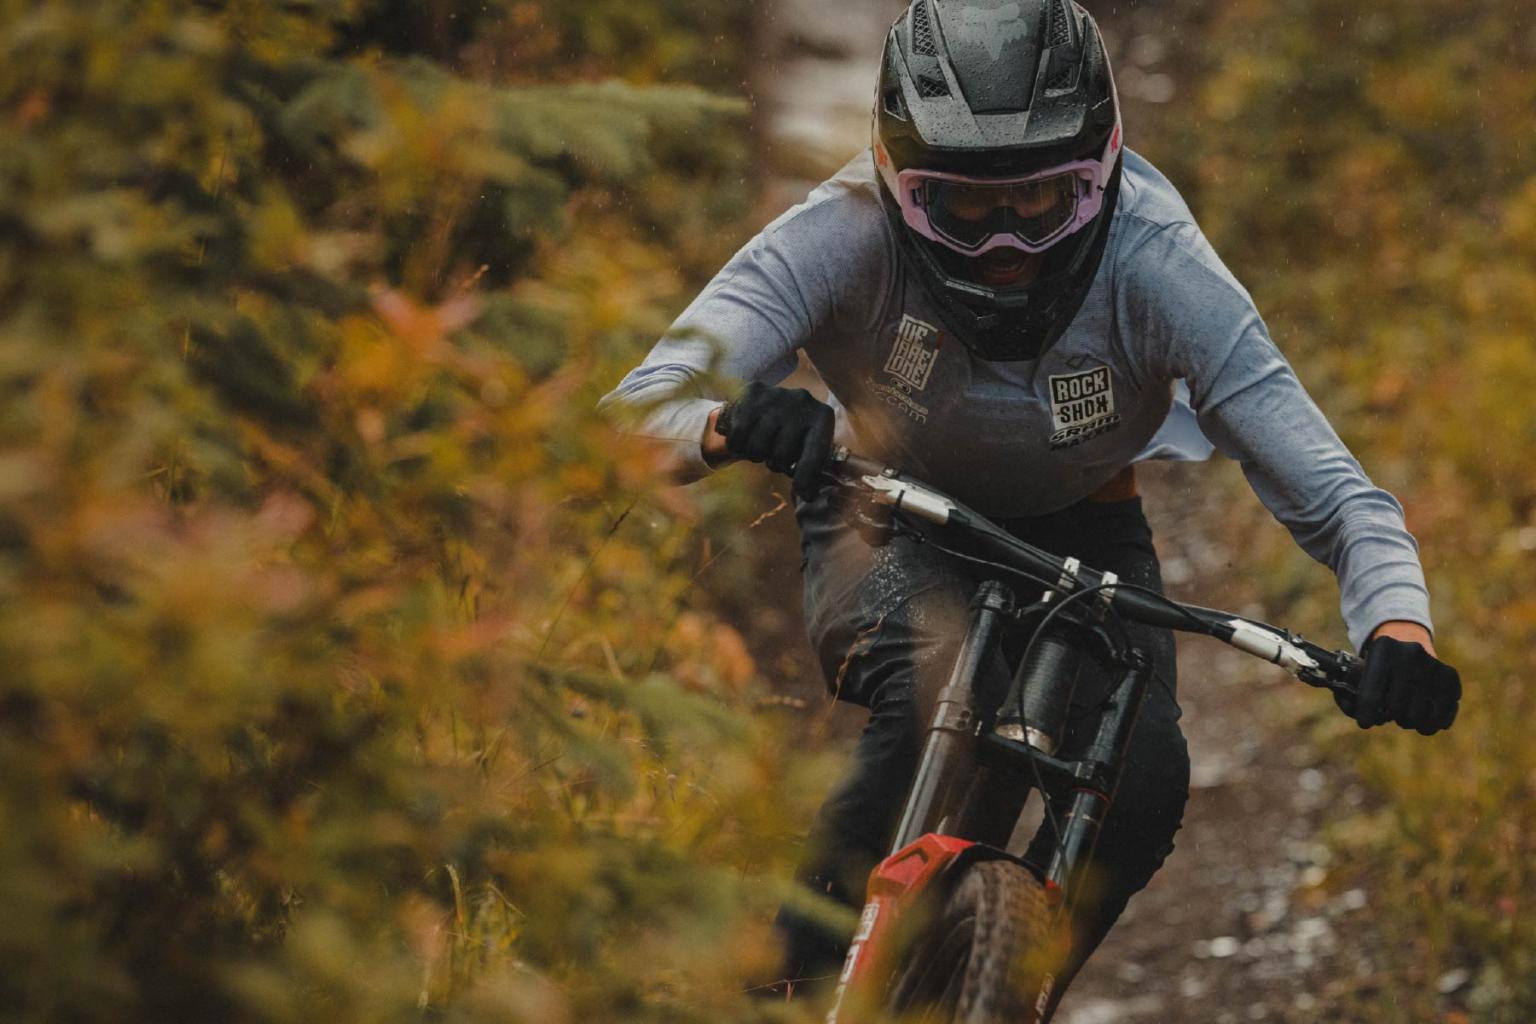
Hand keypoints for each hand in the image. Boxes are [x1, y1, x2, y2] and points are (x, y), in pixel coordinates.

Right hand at [714, 382, 835, 498]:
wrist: (769, 399)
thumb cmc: (792, 431)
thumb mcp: (808, 444)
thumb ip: (810, 466)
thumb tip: (808, 495)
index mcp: (822, 417)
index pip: (815, 453)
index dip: (808, 477)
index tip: (806, 494)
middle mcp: (802, 402)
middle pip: (781, 454)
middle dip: (775, 463)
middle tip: (773, 457)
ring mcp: (777, 396)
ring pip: (758, 446)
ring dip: (755, 455)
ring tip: (759, 448)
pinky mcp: (753, 392)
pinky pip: (739, 434)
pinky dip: (737, 446)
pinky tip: (742, 442)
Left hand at [1336, 627, 1460, 734]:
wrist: (1408, 646)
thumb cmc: (1379, 669)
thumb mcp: (1361, 672)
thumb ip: (1351, 698)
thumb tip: (1362, 718)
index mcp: (1382, 649)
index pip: (1371, 692)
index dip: (1367, 713)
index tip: (1365, 723)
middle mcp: (1410, 653)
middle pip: (1395, 708)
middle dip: (1390, 716)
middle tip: (1391, 712)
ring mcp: (1433, 664)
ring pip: (1417, 717)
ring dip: (1408, 722)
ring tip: (1405, 714)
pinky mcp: (1450, 677)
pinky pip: (1440, 717)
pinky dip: (1430, 725)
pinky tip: (1424, 721)